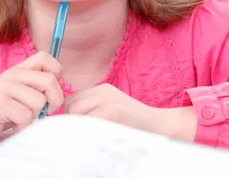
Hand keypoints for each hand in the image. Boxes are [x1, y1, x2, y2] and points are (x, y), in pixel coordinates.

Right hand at [0, 51, 63, 146]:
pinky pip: (26, 115)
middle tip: (45, 111)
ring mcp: (5, 88)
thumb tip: (60, 87)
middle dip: (55, 100)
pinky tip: (13, 125)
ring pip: (39, 101)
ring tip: (22, 119)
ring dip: (35, 116)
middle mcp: (12, 75)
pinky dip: (23, 126)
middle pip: (50, 80)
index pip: (45, 57)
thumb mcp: (17, 93)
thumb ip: (34, 86)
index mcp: (18, 70)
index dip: (57, 73)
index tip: (51, 91)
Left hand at [64, 83, 196, 140]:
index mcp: (102, 89)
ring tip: (91, 137)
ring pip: (76, 112)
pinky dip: (88, 132)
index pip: (72, 100)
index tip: (75, 129)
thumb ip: (93, 110)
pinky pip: (88, 121)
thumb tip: (67, 122)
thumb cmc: (134, 125)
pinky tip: (98, 139)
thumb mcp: (112, 110)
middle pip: (71, 105)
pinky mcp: (112, 111)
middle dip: (71, 122)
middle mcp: (103, 91)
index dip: (69, 116)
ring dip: (78, 127)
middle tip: (81, 135)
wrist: (160, 126)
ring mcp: (108, 99)